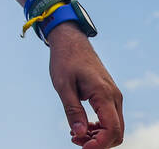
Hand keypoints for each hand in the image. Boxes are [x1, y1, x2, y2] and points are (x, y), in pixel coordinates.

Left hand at [47, 26, 123, 147]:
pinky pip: (111, 118)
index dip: (99, 144)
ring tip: (75, 135)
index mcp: (103, 94)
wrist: (71, 41)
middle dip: (98, 142)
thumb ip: (72, 110)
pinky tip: (83, 127)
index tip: (82, 147)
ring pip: (115, 127)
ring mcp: (114, 96)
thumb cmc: (64, 60)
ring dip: (98, 136)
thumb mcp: (62, 85)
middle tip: (74, 140)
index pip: (112, 129)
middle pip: (117, 132)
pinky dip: (100, 127)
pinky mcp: (109, 95)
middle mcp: (114, 96)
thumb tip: (80, 134)